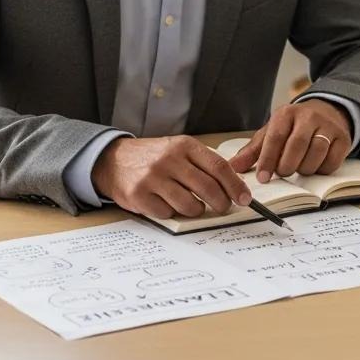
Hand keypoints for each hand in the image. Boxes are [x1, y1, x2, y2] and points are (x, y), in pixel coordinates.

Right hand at [92, 136, 251, 220]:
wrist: (114, 160)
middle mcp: (170, 160)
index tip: (244, 198)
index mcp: (185, 146)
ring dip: (197, 210)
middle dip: (221, 202)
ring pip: (189, 204)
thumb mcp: (180, 149)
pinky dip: (173, 213)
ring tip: (194, 206)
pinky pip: (167, 213)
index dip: (235, 185)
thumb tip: (233, 185)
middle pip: (207, 187)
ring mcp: (153, 178)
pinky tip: (168, 204)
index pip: (218, 167)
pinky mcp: (139, 195)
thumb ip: (203, 163)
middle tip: (224, 207)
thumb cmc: (155, 157)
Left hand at [228, 99, 352, 181]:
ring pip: (316, 154)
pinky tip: (315, 165)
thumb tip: (232, 167)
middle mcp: (309, 116)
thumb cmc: (293, 127)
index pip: (275, 137)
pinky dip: (321, 169)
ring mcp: (328, 126)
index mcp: (287, 113)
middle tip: (283, 173)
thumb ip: (253, 151)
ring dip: (304, 168)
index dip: (268, 159)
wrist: (326, 112)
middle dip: (287, 166)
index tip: (262, 177)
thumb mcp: (271, 133)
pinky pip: (332, 161)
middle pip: (297, 145)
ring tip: (299, 167)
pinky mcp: (343, 138)